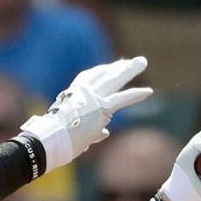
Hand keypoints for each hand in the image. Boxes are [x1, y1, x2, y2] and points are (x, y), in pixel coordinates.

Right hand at [20, 57, 151, 173]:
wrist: (51, 140)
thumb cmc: (56, 139)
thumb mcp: (73, 131)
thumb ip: (92, 131)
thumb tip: (105, 133)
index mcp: (71, 96)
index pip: (88, 78)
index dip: (101, 72)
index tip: (110, 67)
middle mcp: (82, 93)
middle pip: (103, 74)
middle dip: (118, 67)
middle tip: (131, 61)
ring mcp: (92, 98)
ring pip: (114, 80)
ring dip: (129, 70)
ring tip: (142, 62)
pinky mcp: (101, 108)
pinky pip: (122, 99)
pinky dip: (136, 95)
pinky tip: (148, 91)